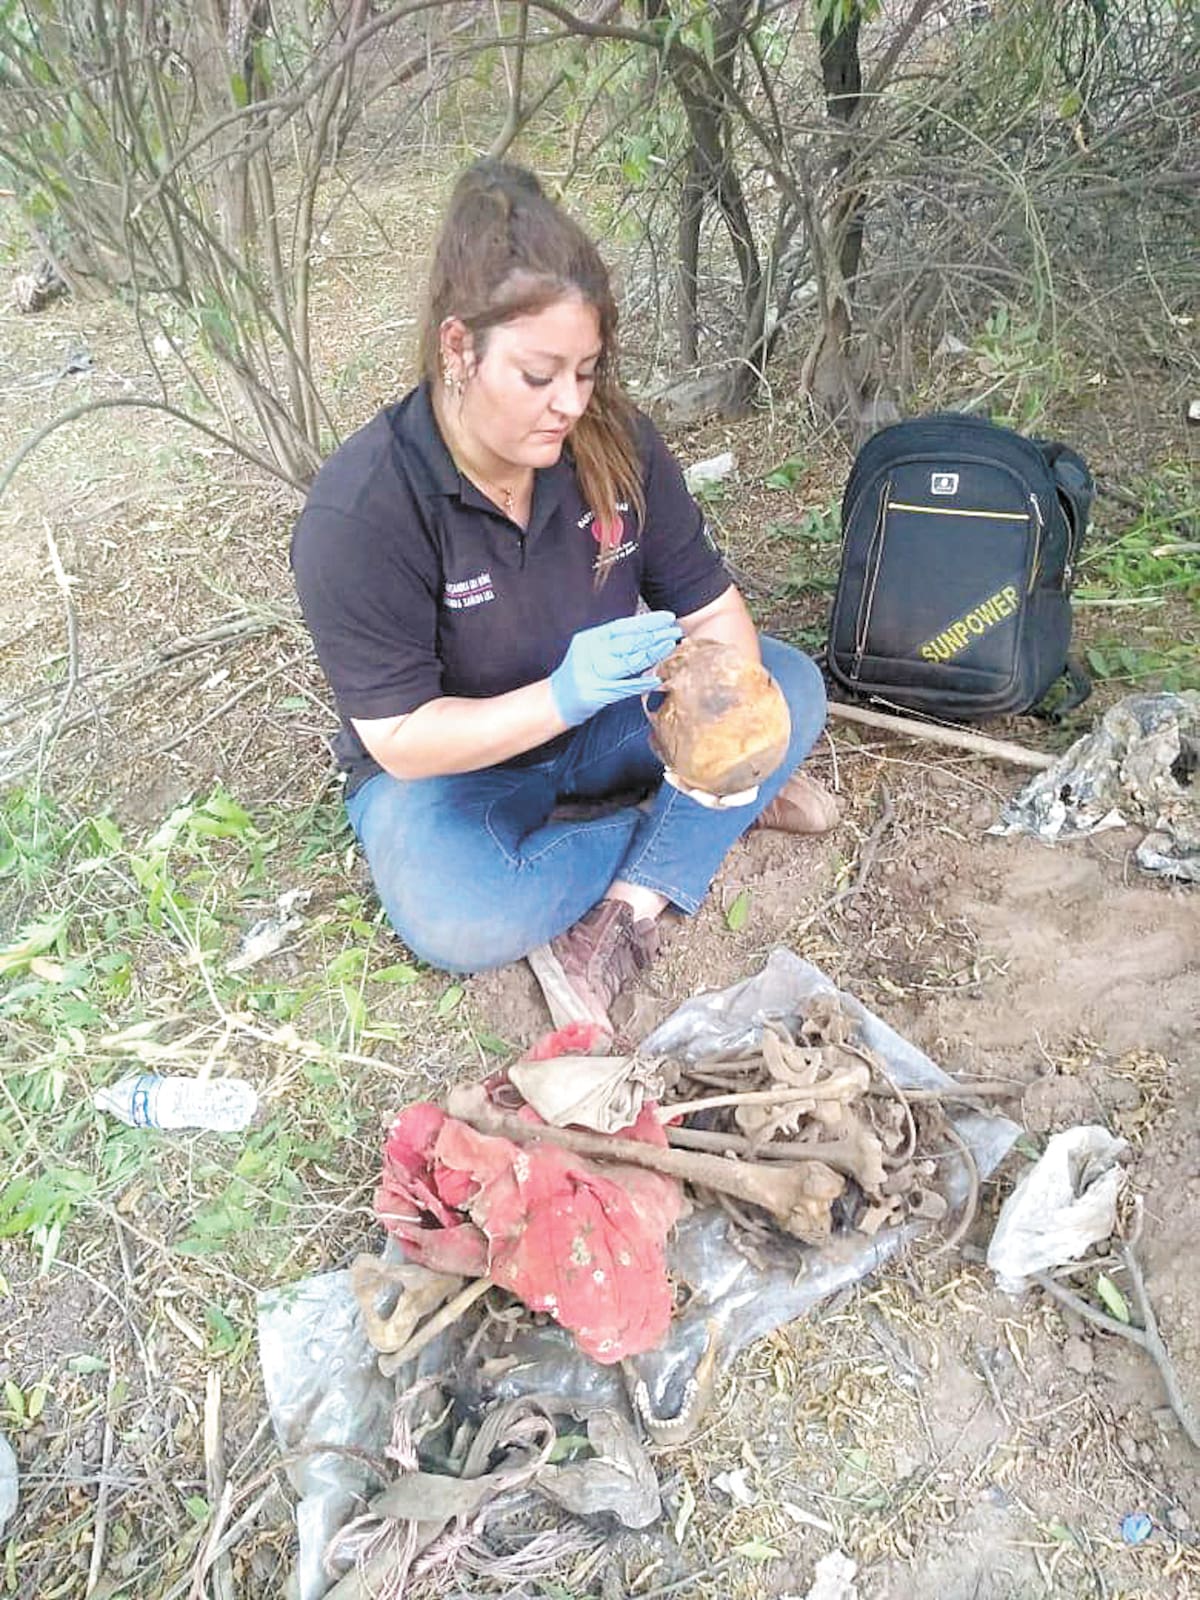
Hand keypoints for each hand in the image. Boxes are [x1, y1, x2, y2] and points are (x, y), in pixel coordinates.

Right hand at [550, 611, 681, 726]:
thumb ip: (613, 643)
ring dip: (652, 654)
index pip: (623, 626)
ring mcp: (592, 673)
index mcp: (590, 639)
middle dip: (655, 635)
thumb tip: (645, 633)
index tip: (668, 617)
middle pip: (628, 642)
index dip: (647, 621)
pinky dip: (640, 684)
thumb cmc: (577, 675)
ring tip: (671, 646)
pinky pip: (623, 688)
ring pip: (629, 662)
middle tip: (677, 631)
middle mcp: (590, 653)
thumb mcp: (590, 651)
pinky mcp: (595, 693)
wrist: (554, 701)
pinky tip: (657, 680)